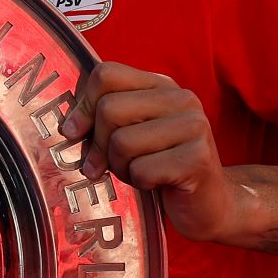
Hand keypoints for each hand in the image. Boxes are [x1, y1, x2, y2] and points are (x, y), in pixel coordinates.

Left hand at [65, 61, 241, 244]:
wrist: (209, 204)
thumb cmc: (160, 166)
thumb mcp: (130, 133)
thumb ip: (103, 118)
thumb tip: (68, 126)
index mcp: (161, 85)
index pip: (106, 74)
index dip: (82, 105)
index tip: (75, 132)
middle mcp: (182, 98)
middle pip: (109, 109)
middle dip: (100, 145)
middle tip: (111, 163)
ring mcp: (194, 126)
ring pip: (122, 142)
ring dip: (120, 167)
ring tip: (138, 172)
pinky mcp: (198, 158)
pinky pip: (142, 170)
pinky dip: (140, 183)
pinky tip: (157, 183)